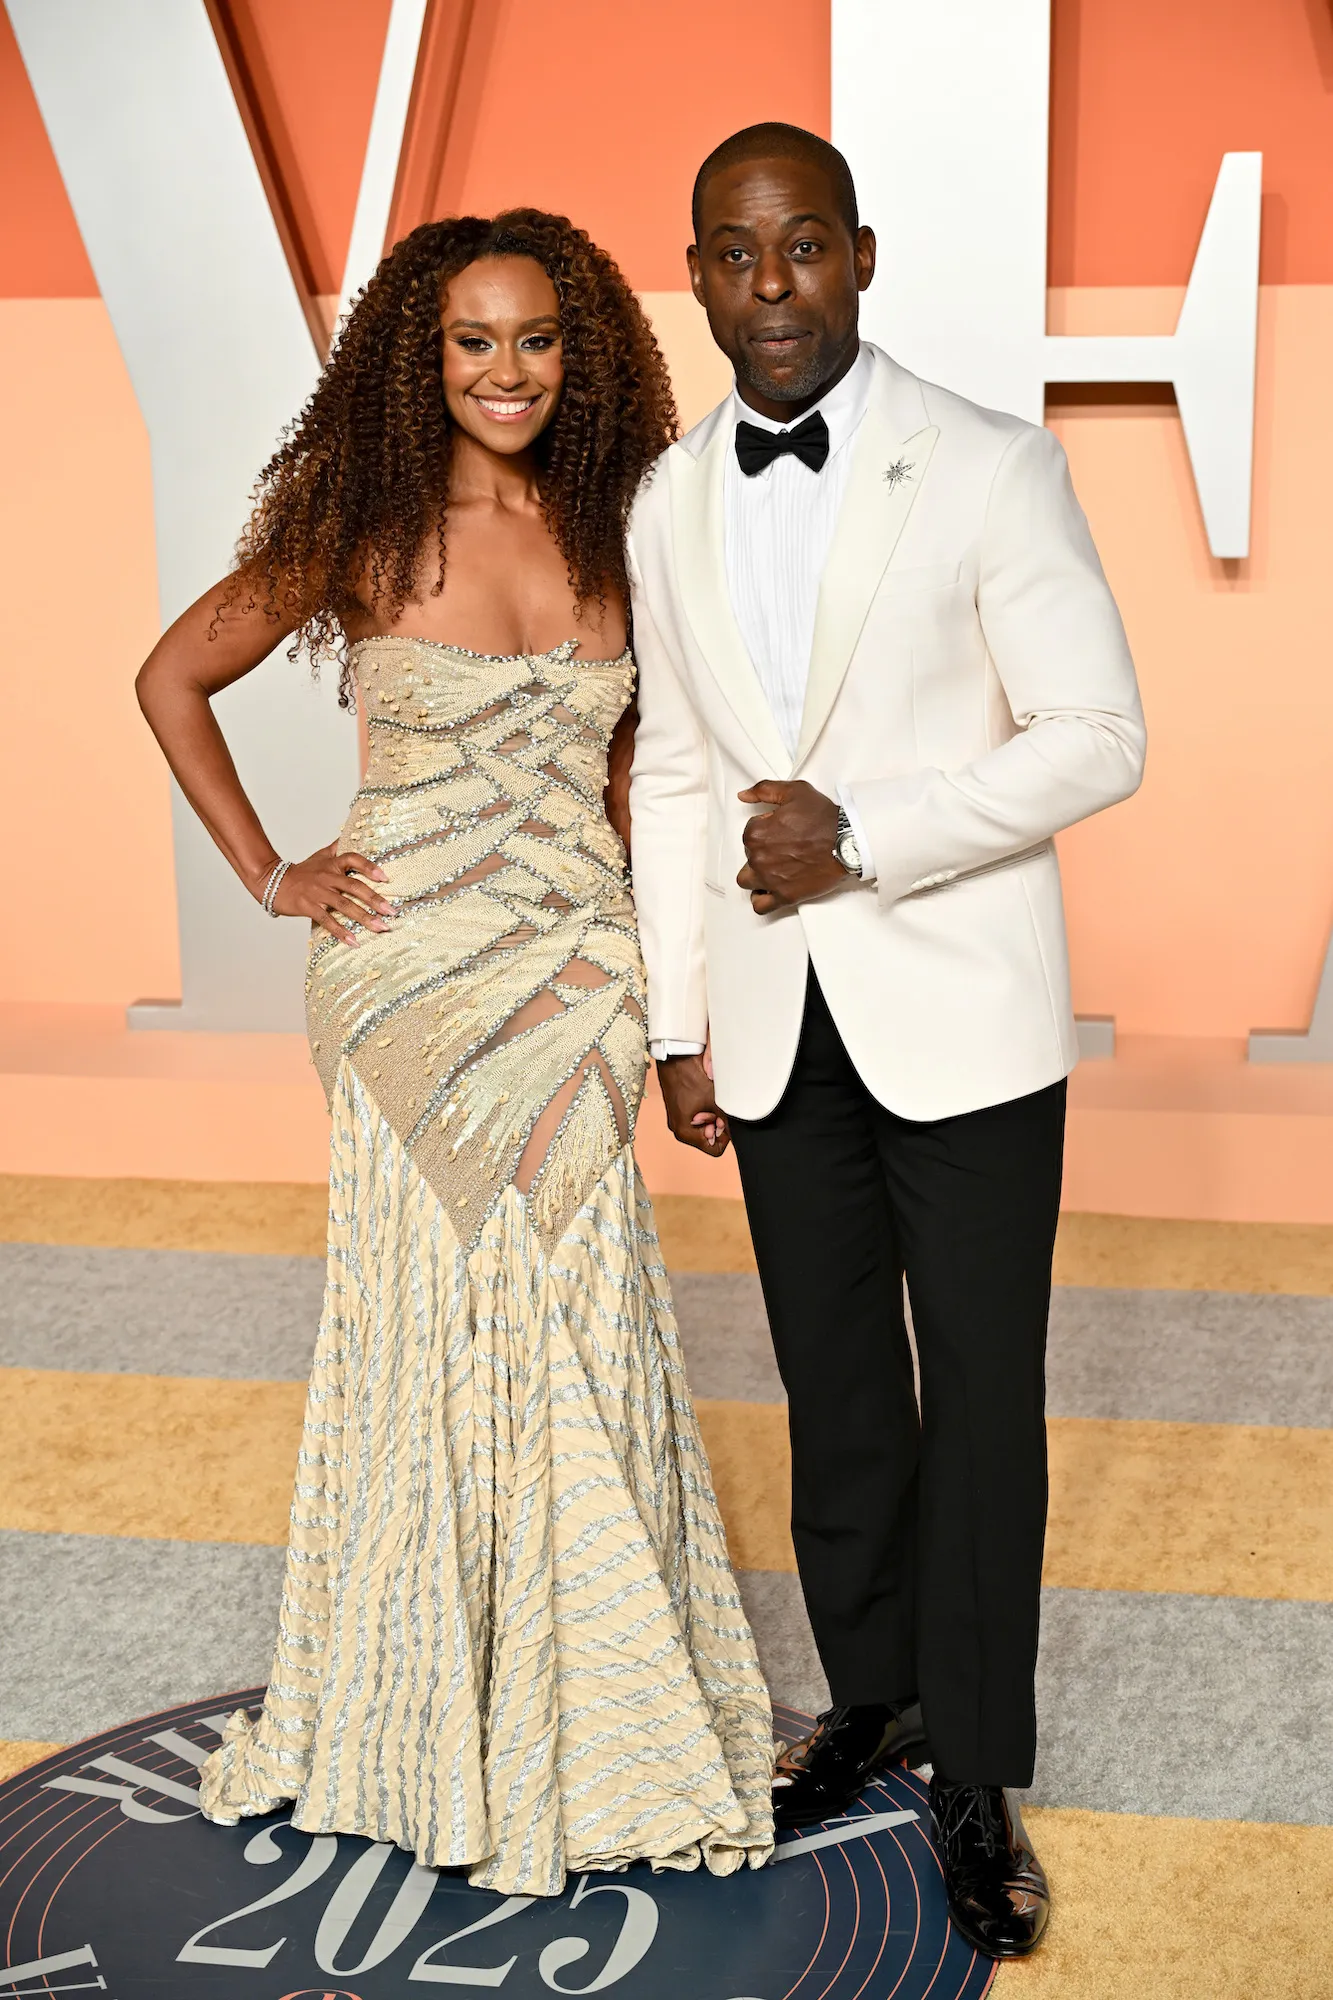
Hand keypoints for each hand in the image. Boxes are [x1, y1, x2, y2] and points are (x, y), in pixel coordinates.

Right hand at [263, 843, 396, 945]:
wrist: (272, 881)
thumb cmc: (301, 871)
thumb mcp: (320, 855)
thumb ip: (337, 847)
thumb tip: (350, 832)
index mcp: (332, 863)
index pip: (353, 859)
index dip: (369, 867)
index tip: (385, 878)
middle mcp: (327, 876)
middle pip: (354, 886)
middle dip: (375, 900)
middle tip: (392, 912)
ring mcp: (318, 892)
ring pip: (344, 905)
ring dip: (364, 918)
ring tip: (380, 928)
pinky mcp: (308, 907)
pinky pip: (327, 920)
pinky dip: (341, 932)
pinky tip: (354, 941)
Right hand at [656, 1053, 729, 1155]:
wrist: (675, 1056)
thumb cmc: (691, 1076)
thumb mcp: (715, 1101)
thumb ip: (726, 1121)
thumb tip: (734, 1130)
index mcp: (685, 1132)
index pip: (714, 1149)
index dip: (724, 1136)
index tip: (724, 1120)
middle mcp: (678, 1128)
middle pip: (708, 1139)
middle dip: (717, 1125)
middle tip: (718, 1108)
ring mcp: (677, 1118)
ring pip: (704, 1127)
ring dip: (712, 1116)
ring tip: (710, 1100)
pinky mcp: (678, 1108)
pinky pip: (697, 1117)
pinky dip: (704, 1110)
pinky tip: (705, 1097)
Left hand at [737, 780, 843, 913]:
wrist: (847, 841)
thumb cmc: (823, 817)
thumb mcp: (794, 792)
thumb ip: (764, 790)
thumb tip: (743, 795)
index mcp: (756, 833)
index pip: (749, 833)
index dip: (765, 829)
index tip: (781, 830)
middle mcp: (758, 858)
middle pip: (748, 857)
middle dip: (762, 851)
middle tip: (784, 847)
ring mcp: (770, 879)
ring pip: (747, 881)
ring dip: (756, 876)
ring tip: (772, 870)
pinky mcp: (784, 896)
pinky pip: (760, 906)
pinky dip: (761, 900)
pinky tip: (769, 891)